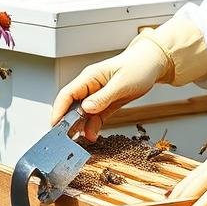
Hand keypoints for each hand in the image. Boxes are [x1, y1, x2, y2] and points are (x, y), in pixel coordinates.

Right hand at [50, 35, 168, 140]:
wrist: (151, 64)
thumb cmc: (138, 66)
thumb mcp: (122, 83)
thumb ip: (103, 97)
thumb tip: (86, 108)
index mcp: (90, 77)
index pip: (67, 94)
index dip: (58, 110)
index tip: (55, 125)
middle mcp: (90, 87)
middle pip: (71, 106)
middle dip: (67, 123)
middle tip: (66, 139)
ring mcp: (97, 96)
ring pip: (82, 115)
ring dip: (81, 128)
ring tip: (81, 141)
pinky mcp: (105, 104)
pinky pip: (94, 118)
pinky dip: (92, 127)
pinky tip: (92, 135)